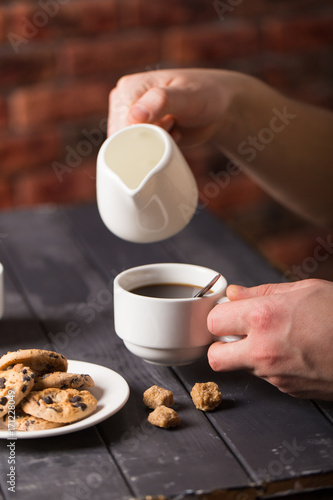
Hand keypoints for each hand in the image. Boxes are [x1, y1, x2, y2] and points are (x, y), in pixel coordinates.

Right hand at [108, 68, 237, 145]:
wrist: (220, 106)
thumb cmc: (205, 95)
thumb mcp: (187, 96)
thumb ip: (161, 101)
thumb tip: (134, 116)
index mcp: (128, 89)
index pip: (121, 126)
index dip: (142, 136)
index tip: (168, 126)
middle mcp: (124, 103)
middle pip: (124, 140)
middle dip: (150, 142)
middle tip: (173, 125)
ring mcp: (132, 120)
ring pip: (132, 150)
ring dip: (155, 147)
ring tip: (173, 127)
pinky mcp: (142, 133)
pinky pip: (142, 154)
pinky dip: (159, 151)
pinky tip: (173, 136)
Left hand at [207, 279, 332, 399]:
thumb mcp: (304, 290)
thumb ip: (261, 292)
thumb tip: (234, 294)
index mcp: (263, 317)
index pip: (213, 321)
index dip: (220, 315)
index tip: (229, 312)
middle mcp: (262, 350)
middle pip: (214, 356)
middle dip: (220, 344)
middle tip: (237, 332)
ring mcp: (274, 374)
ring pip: (241, 367)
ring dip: (248, 354)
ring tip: (277, 338)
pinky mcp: (287, 390)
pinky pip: (266, 377)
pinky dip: (271, 366)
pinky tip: (293, 352)